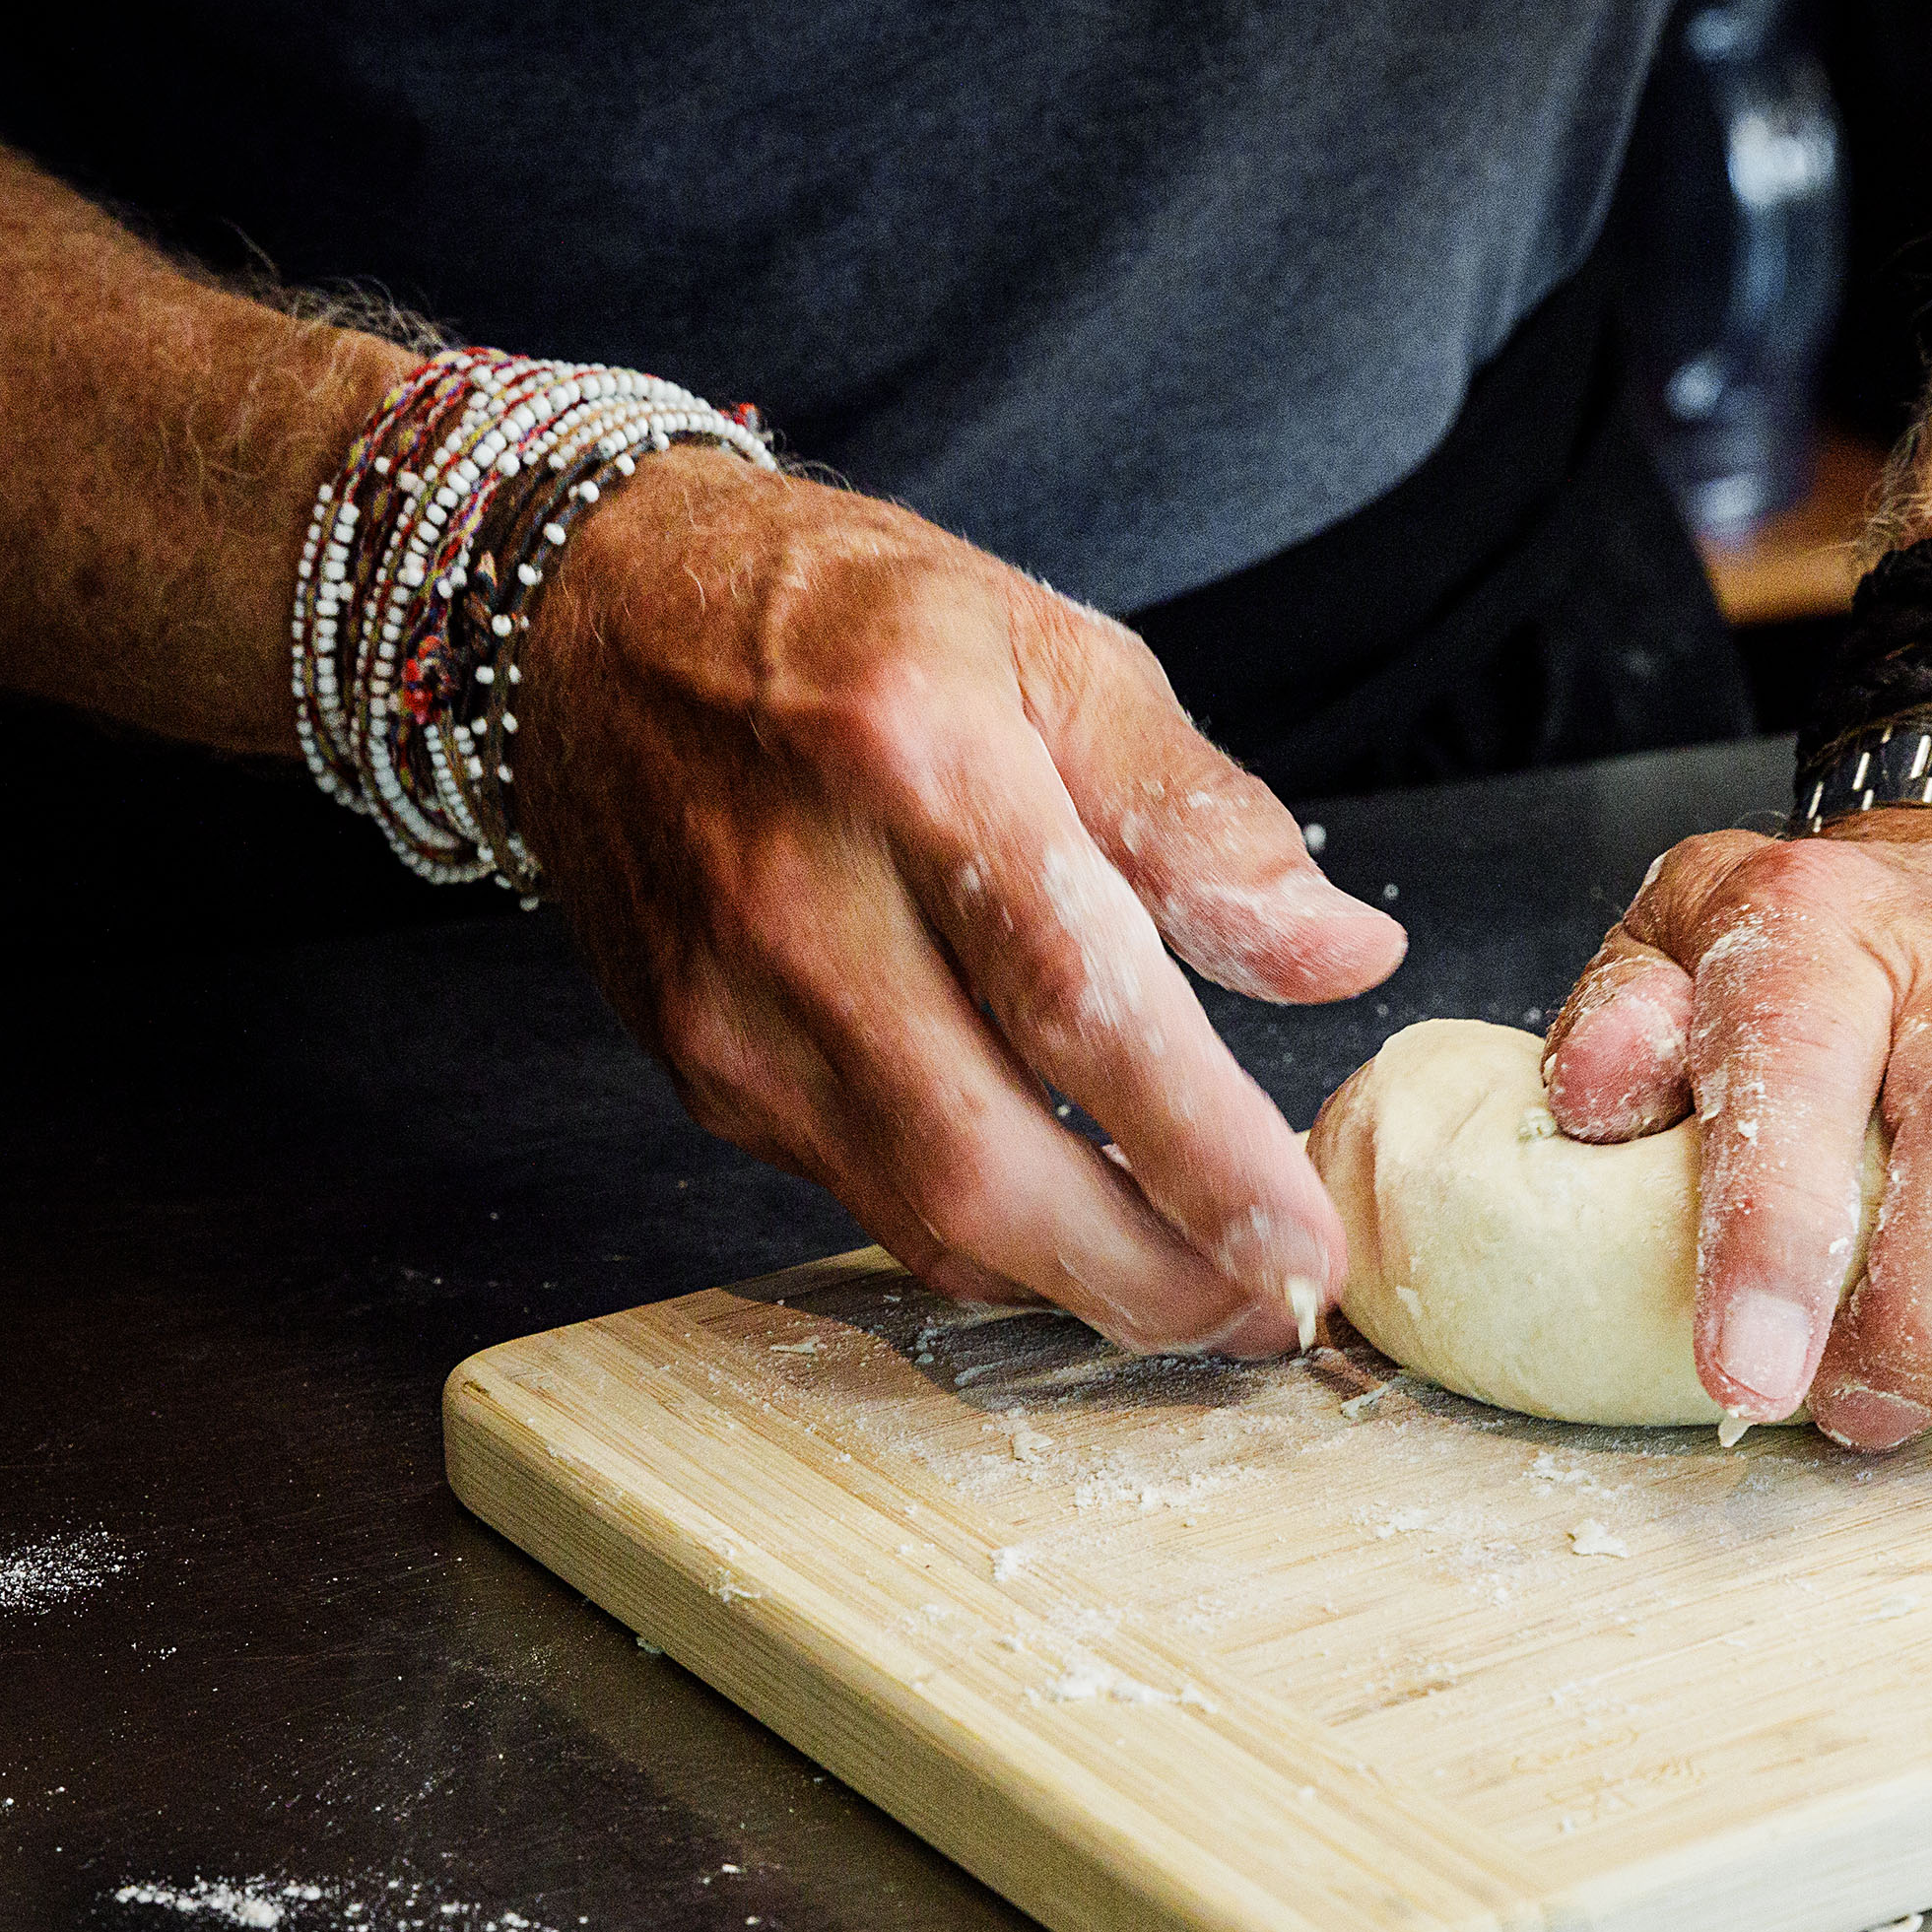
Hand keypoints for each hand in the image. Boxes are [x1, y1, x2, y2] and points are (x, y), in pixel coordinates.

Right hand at [520, 451, 1403, 1355]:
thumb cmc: (842, 621)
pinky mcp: (699, 1071)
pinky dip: (990, 1237)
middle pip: (986, 1164)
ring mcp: (729, 1006)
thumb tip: (1342, 953)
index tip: (1302, 1236)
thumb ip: (1198, 810)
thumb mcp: (1050, 646)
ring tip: (1207, 1289)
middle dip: (1150, 1276)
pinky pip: (867, 1200)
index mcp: (917, 759)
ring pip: (923, 1218)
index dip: (1200, 1148)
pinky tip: (1080, 1225)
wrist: (590, 622)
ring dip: (1082, 1283)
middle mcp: (800, 903)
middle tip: (1273, 1309)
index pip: (1076, 1002)